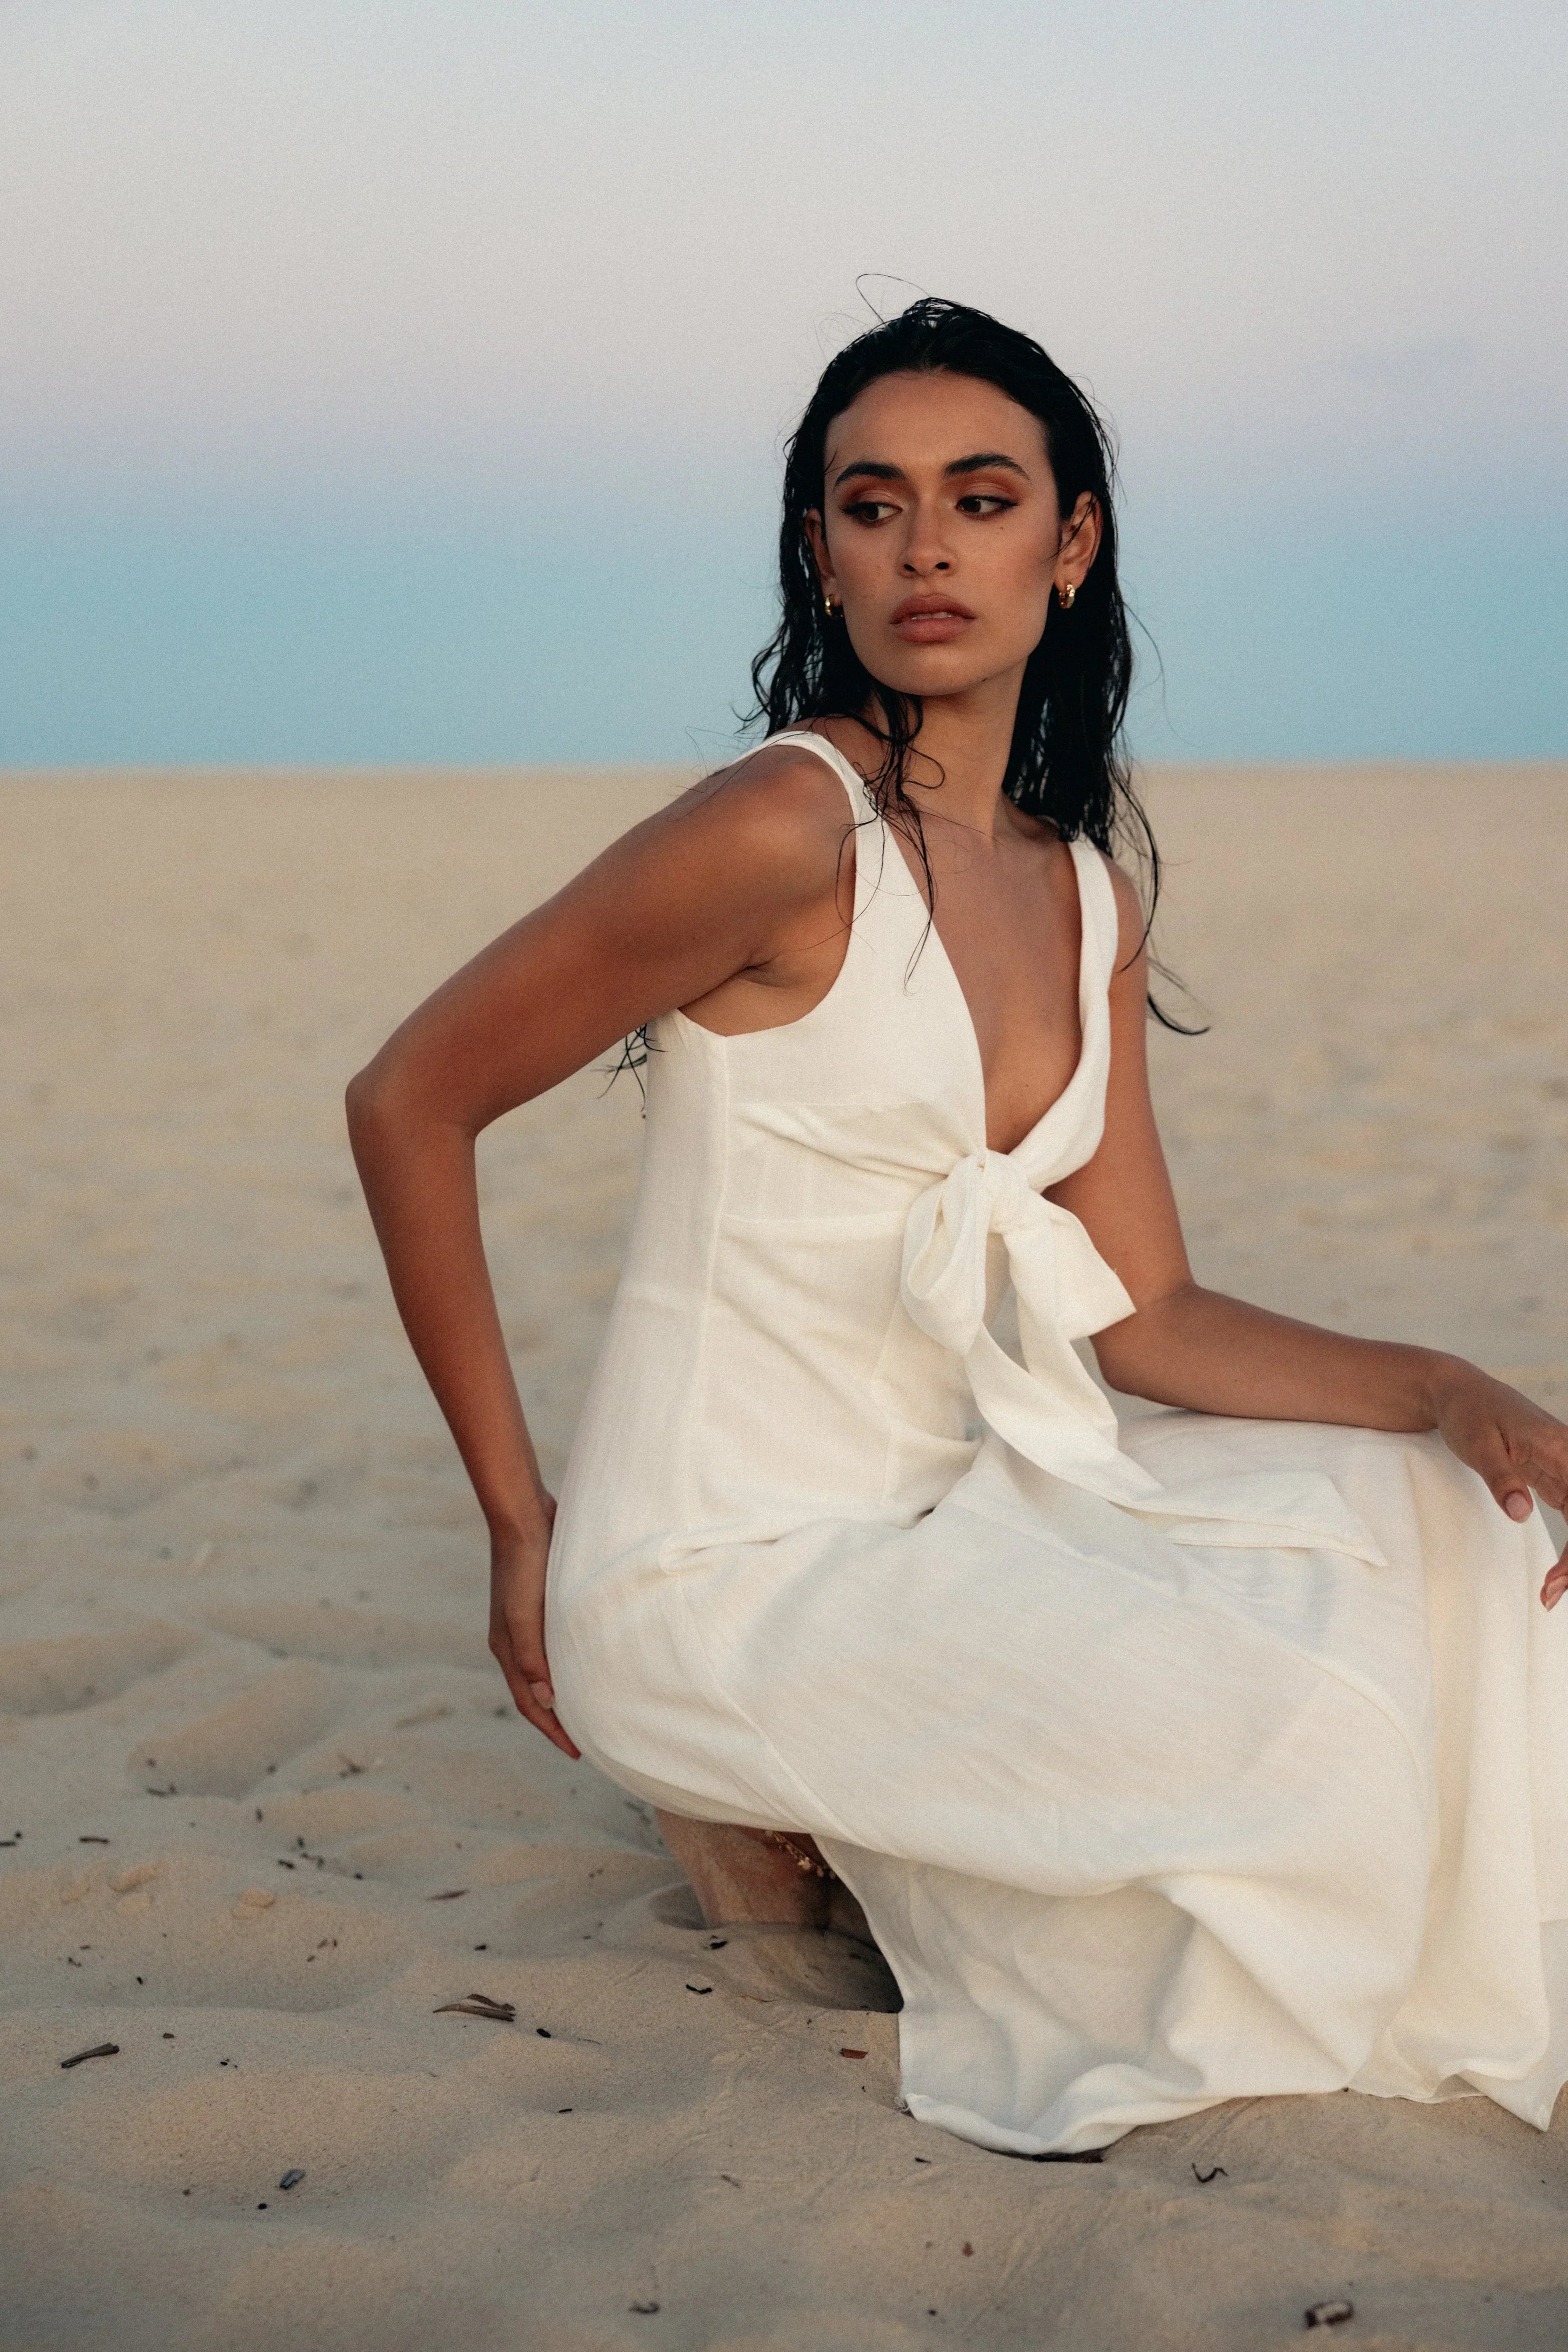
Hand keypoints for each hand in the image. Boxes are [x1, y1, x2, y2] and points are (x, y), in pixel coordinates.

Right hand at [488, 1502, 580, 1757]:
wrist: (524, 1516)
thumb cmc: (525, 1564)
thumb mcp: (525, 1612)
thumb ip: (533, 1656)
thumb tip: (547, 1699)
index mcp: (507, 1647)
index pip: (530, 1702)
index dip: (552, 1729)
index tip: (578, 1751)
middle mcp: (514, 1640)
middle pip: (535, 1691)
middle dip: (556, 1718)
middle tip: (588, 1738)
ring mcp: (526, 1622)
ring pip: (546, 1669)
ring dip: (563, 1691)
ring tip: (590, 1707)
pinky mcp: (541, 1605)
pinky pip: (554, 1646)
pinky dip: (567, 1663)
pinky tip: (587, 1662)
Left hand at [1431, 1362, 1567, 1606]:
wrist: (1458, 1393)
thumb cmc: (1467, 1411)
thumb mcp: (1477, 1443)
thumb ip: (1500, 1477)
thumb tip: (1521, 1514)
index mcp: (1561, 1446)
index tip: (1558, 1577)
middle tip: (1549, 1595)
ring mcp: (1566, 1470)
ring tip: (1549, 1594)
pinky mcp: (1555, 1480)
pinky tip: (1557, 1575)